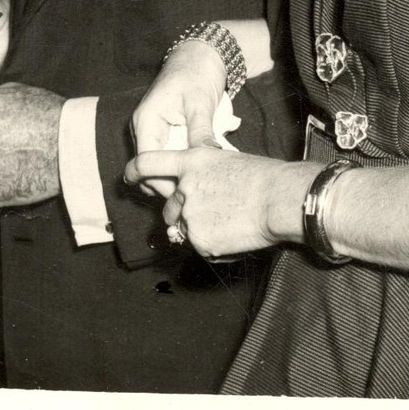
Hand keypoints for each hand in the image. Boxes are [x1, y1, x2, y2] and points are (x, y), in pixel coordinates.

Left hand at [125, 147, 314, 257]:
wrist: (280, 199)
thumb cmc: (264, 178)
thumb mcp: (227, 163)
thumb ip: (203, 177)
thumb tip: (194, 196)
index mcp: (193, 161)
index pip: (149, 162)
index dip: (134, 171)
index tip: (128, 177)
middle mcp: (185, 187)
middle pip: (169, 207)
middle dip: (182, 214)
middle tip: (212, 213)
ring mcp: (189, 215)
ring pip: (184, 229)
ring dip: (200, 230)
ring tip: (231, 223)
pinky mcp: (199, 240)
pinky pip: (201, 248)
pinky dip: (215, 246)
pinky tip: (236, 236)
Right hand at [131, 39, 225, 197]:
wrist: (198, 56)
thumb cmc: (197, 73)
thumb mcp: (200, 102)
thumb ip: (200, 132)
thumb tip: (204, 160)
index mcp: (146, 120)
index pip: (146, 162)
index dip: (162, 180)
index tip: (185, 192)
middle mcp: (142, 128)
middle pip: (149, 167)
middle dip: (168, 181)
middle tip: (195, 190)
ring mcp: (150, 130)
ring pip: (157, 164)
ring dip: (173, 174)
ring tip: (197, 183)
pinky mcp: (161, 132)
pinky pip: (166, 154)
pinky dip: (178, 163)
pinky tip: (195, 169)